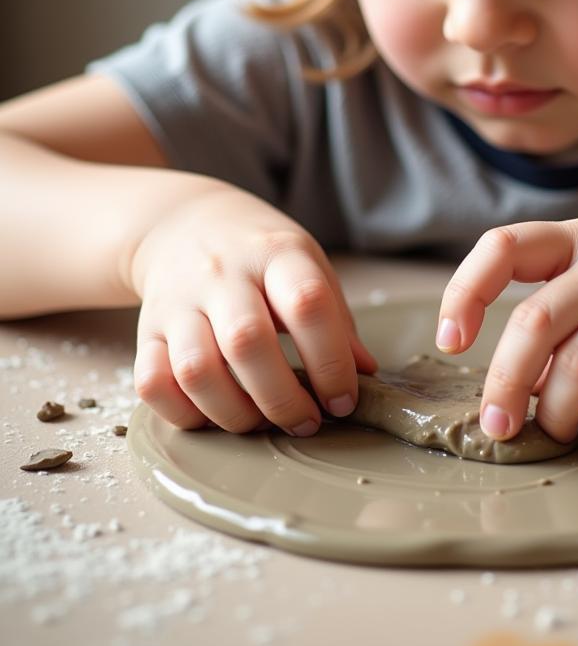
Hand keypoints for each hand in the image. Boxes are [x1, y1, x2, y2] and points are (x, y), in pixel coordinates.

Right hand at [128, 185, 376, 434]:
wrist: (185, 223)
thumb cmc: (261, 255)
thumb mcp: (308, 266)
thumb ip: (336, 320)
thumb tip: (365, 373)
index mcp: (275, 254)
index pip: (307, 304)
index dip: (330, 362)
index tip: (343, 400)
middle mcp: (222, 275)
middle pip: (246, 343)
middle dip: (282, 399)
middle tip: (306, 422)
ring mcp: (178, 302)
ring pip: (195, 370)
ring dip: (234, 413)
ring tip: (262, 423)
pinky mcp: (145, 330)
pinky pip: (151, 384)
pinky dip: (183, 413)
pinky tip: (214, 416)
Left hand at [436, 210, 577, 451]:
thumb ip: (569, 292)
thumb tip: (522, 374)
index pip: (503, 249)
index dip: (463, 293)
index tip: (451, 339)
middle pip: (531, 328)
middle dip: (503, 386)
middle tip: (497, 425)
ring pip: (575, 370)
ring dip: (555, 414)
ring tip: (557, 430)